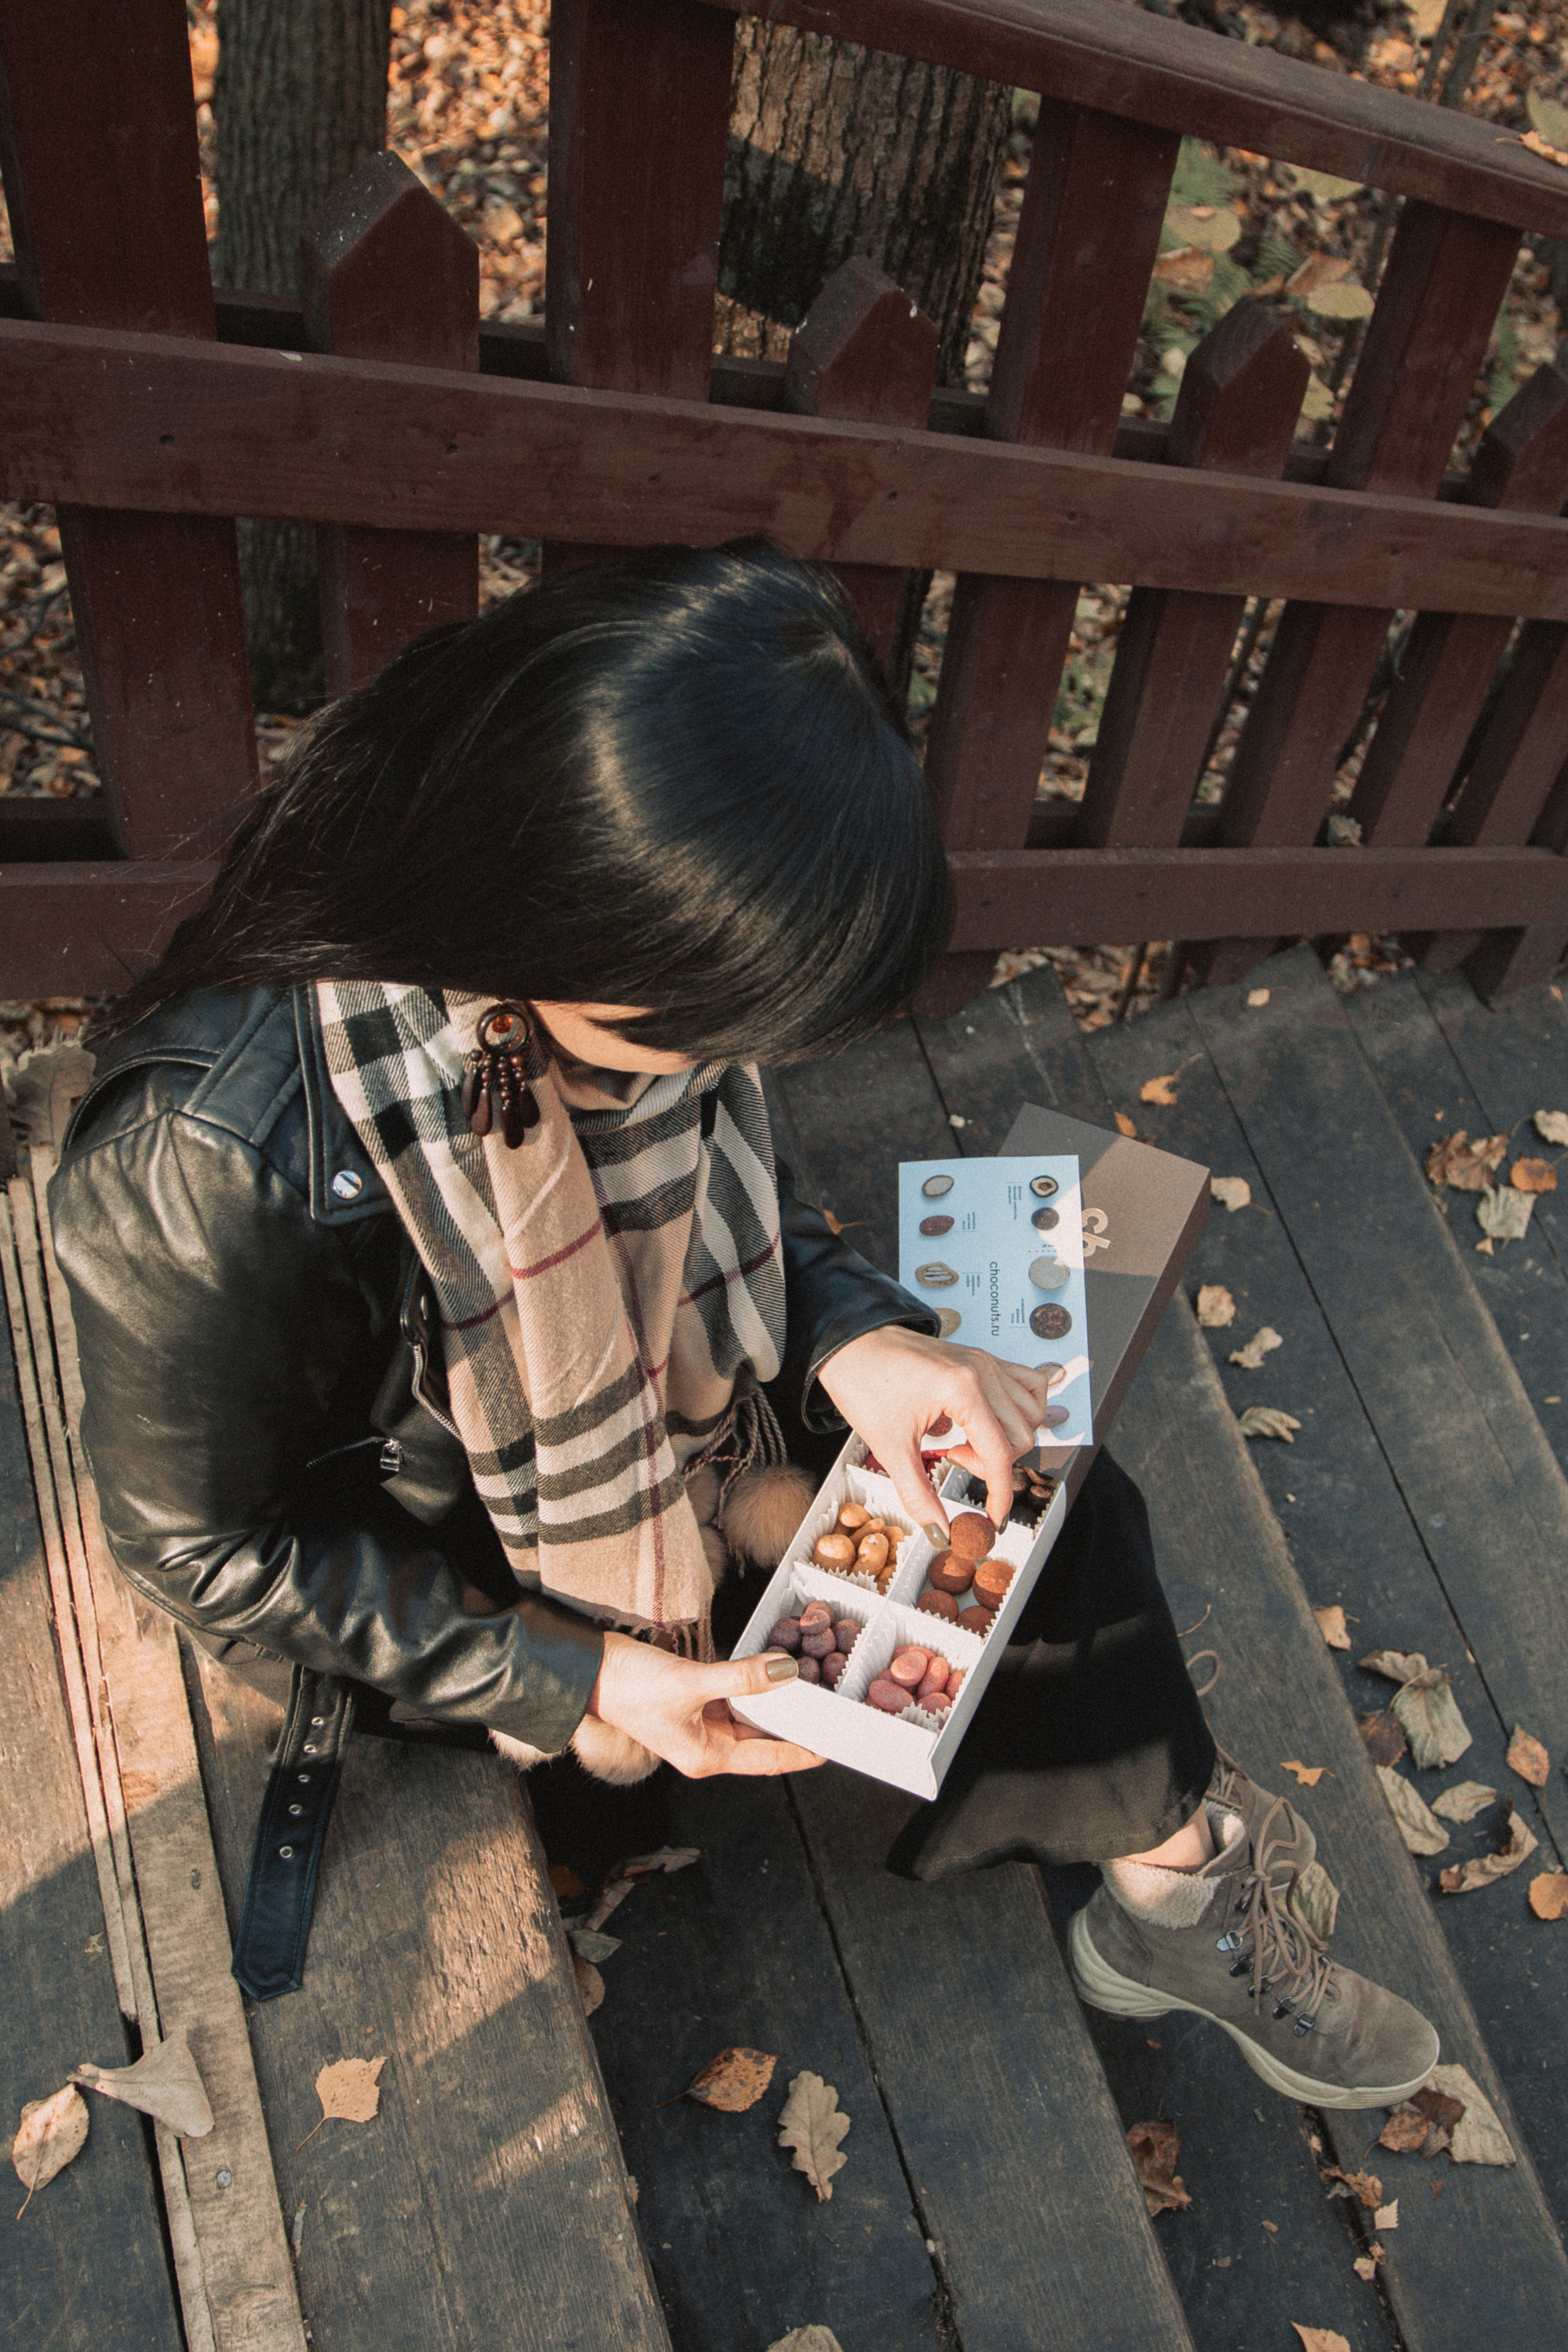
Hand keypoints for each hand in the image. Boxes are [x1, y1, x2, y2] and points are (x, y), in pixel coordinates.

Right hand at [585, 1632, 824, 1778]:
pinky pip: (734, 1695)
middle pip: (763, 1738)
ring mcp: (700, 1723)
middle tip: (830, 1705)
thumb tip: (785, 1672)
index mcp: (707, 1757)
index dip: (804, 1752)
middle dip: (794, 1723)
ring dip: (775, 1701)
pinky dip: (754, 1684)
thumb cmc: (630, 1687)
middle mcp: (706, 1746)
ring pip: (751, 1715)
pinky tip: (773, 1668)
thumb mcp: (689, 1683)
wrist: (590, 1668)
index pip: (769, 1759)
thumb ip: (740, 1678)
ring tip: (809, 1684)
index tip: (835, 1743)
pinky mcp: (694, 1700)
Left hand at [816, 1323, 1057, 1533]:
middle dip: (995, 1463)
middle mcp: (982, 1371)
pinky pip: (1027, 1383)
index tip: (993, 1517)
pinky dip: (1019, 1409)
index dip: (999, 1493)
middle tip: (955, 1459)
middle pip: (1021, 1435)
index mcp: (962, 1388)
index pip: (1000, 1453)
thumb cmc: (863, 1381)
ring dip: (1009, 1437)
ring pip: (1031, 1411)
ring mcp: (985, 1362)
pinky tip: (988, 1421)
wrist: (849, 1345)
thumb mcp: (889, 1446)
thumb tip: (939, 1529)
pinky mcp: (982, 1359)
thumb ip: (918, 1494)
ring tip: (967, 1440)